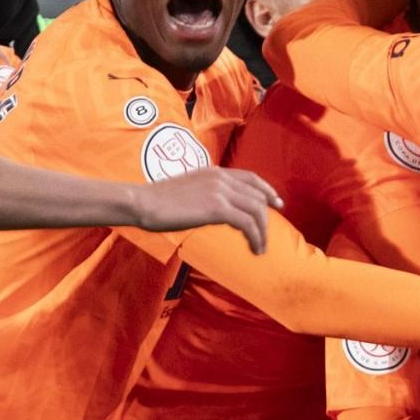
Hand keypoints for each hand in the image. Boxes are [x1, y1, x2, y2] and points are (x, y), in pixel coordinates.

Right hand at [131, 166, 284, 252]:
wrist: (143, 202)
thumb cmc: (157, 201)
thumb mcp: (187, 189)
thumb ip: (205, 193)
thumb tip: (214, 208)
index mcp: (214, 171)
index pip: (250, 177)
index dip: (267, 190)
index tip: (276, 203)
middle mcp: (221, 178)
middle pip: (257, 195)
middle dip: (267, 217)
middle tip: (268, 235)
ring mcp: (220, 191)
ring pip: (256, 210)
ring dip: (262, 231)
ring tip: (261, 248)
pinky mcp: (217, 208)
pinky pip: (247, 223)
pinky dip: (255, 237)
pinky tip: (254, 248)